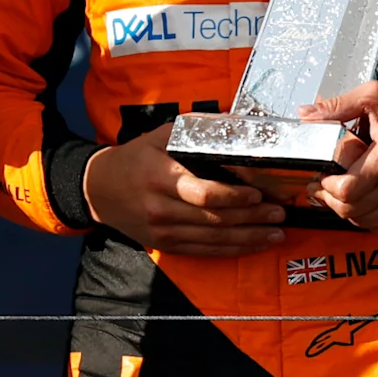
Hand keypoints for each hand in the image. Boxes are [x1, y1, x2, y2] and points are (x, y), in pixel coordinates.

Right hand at [79, 120, 290, 257]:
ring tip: (276, 233)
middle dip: (252, 218)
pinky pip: (205, 251)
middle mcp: (161, 208)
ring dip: (249, 238)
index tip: (258, 194)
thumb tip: (236, 125)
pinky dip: (232, 250)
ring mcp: (164, 231)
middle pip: (214, 218)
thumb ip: (196, 131)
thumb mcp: (160, 136)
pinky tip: (253, 245)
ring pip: (213, 239)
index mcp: (161, 177)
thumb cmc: (135, 158)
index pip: (202, 193)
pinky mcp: (166, 245)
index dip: (234, 197)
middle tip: (279, 213)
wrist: (98, 189)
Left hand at [302, 83, 377, 231]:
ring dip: (347, 210)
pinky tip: (363, 201)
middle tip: (324, 188)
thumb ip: (338, 105)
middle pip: (351, 210)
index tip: (321, 178)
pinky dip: (366, 218)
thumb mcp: (376, 96)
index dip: (327, 188)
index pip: (347, 190)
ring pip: (364, 221)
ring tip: (342, 194)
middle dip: (331, 200)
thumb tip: (306, 113)